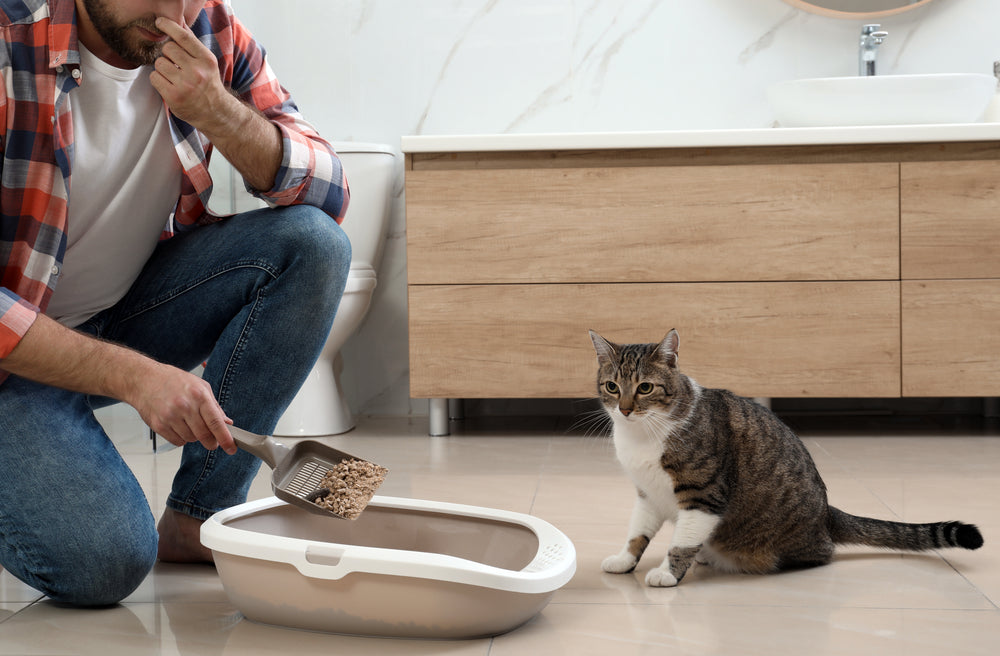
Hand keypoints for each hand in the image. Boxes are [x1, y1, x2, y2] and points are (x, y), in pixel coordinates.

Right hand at [132, 365, 237, 454]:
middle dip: (211, 442)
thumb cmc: (174, 381)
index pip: (216, 422)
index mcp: (199, 395)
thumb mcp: (200, 386)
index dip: (225, 438)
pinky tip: (178, 426)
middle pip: (204, 435)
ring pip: (191, 439)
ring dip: (194, 437)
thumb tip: (227, 423)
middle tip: (212, 442)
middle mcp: (185, 406)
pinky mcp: (159, 425)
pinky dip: (181, 438)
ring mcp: (170, 416)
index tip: (231, 448)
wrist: (144, 380)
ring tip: (189, 423)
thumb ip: (215, 406)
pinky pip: (177, 441)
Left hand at [149, 17, 231, 132]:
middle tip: (175, 63)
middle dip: (167, 54)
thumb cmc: (208, 84)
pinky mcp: (174, 96)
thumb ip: (193, 44)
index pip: (184, 37)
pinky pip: (154, 77)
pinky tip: (168, 84)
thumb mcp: (207, 63)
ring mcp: (185, 85)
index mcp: (206, 60)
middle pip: (168, 48)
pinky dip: (158, 79)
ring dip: (162, 68)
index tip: (160, 22)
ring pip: (159, 63)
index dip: (169, 26)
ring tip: (173, 76)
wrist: (215, 112)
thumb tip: (179, 23)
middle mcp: (197, 72)